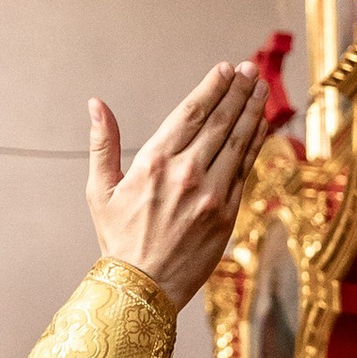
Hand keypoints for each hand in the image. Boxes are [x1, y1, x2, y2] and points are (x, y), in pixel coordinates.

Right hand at [88, 65, 268, 312]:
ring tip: (261, 89)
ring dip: (252, 111)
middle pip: (220, 122)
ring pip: (238, 142)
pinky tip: (261, 125)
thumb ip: (102, 144)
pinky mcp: (228, 214)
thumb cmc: (119, 240)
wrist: (143, 288)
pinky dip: (255, 144)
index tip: (226, 69)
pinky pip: (245, 170)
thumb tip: (95, 104)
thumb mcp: (99, 191)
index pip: (191, 113)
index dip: (212, 88)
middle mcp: (186, 174)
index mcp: (154, 163)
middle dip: (238, 92)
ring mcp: (211, 194)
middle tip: (251, 70)